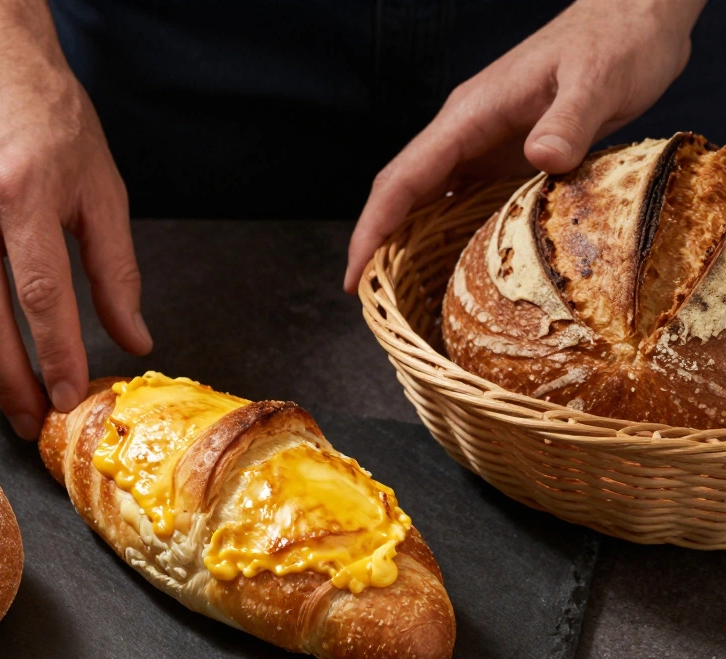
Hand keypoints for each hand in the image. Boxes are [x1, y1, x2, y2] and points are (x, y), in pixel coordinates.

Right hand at [0, 1, 152, 439]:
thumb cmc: (46, 116)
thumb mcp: (100, 185)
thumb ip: (116, 268)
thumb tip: (133, 339)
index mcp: (24, 188)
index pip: (41, 296)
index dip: (57, 358)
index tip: (71, 398)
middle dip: (12, 384)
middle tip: (35, 420)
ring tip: (8, 400)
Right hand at [344, 0, 706, 292]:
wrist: (635, 17)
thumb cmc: (617, 41)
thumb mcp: (598, 79)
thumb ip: (568, 120)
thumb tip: (542, 159)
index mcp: (469, 115)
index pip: (403, 178)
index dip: (373, 228)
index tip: (355, 274)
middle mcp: (465, 132)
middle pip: (402, 192)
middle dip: (377, 243)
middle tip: (369, 297)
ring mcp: (484, 144)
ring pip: (428, 198)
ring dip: (408, 241)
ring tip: (399, 293)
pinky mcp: (506, 155)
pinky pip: (463, 198)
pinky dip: (447, 233)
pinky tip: (451, 266)